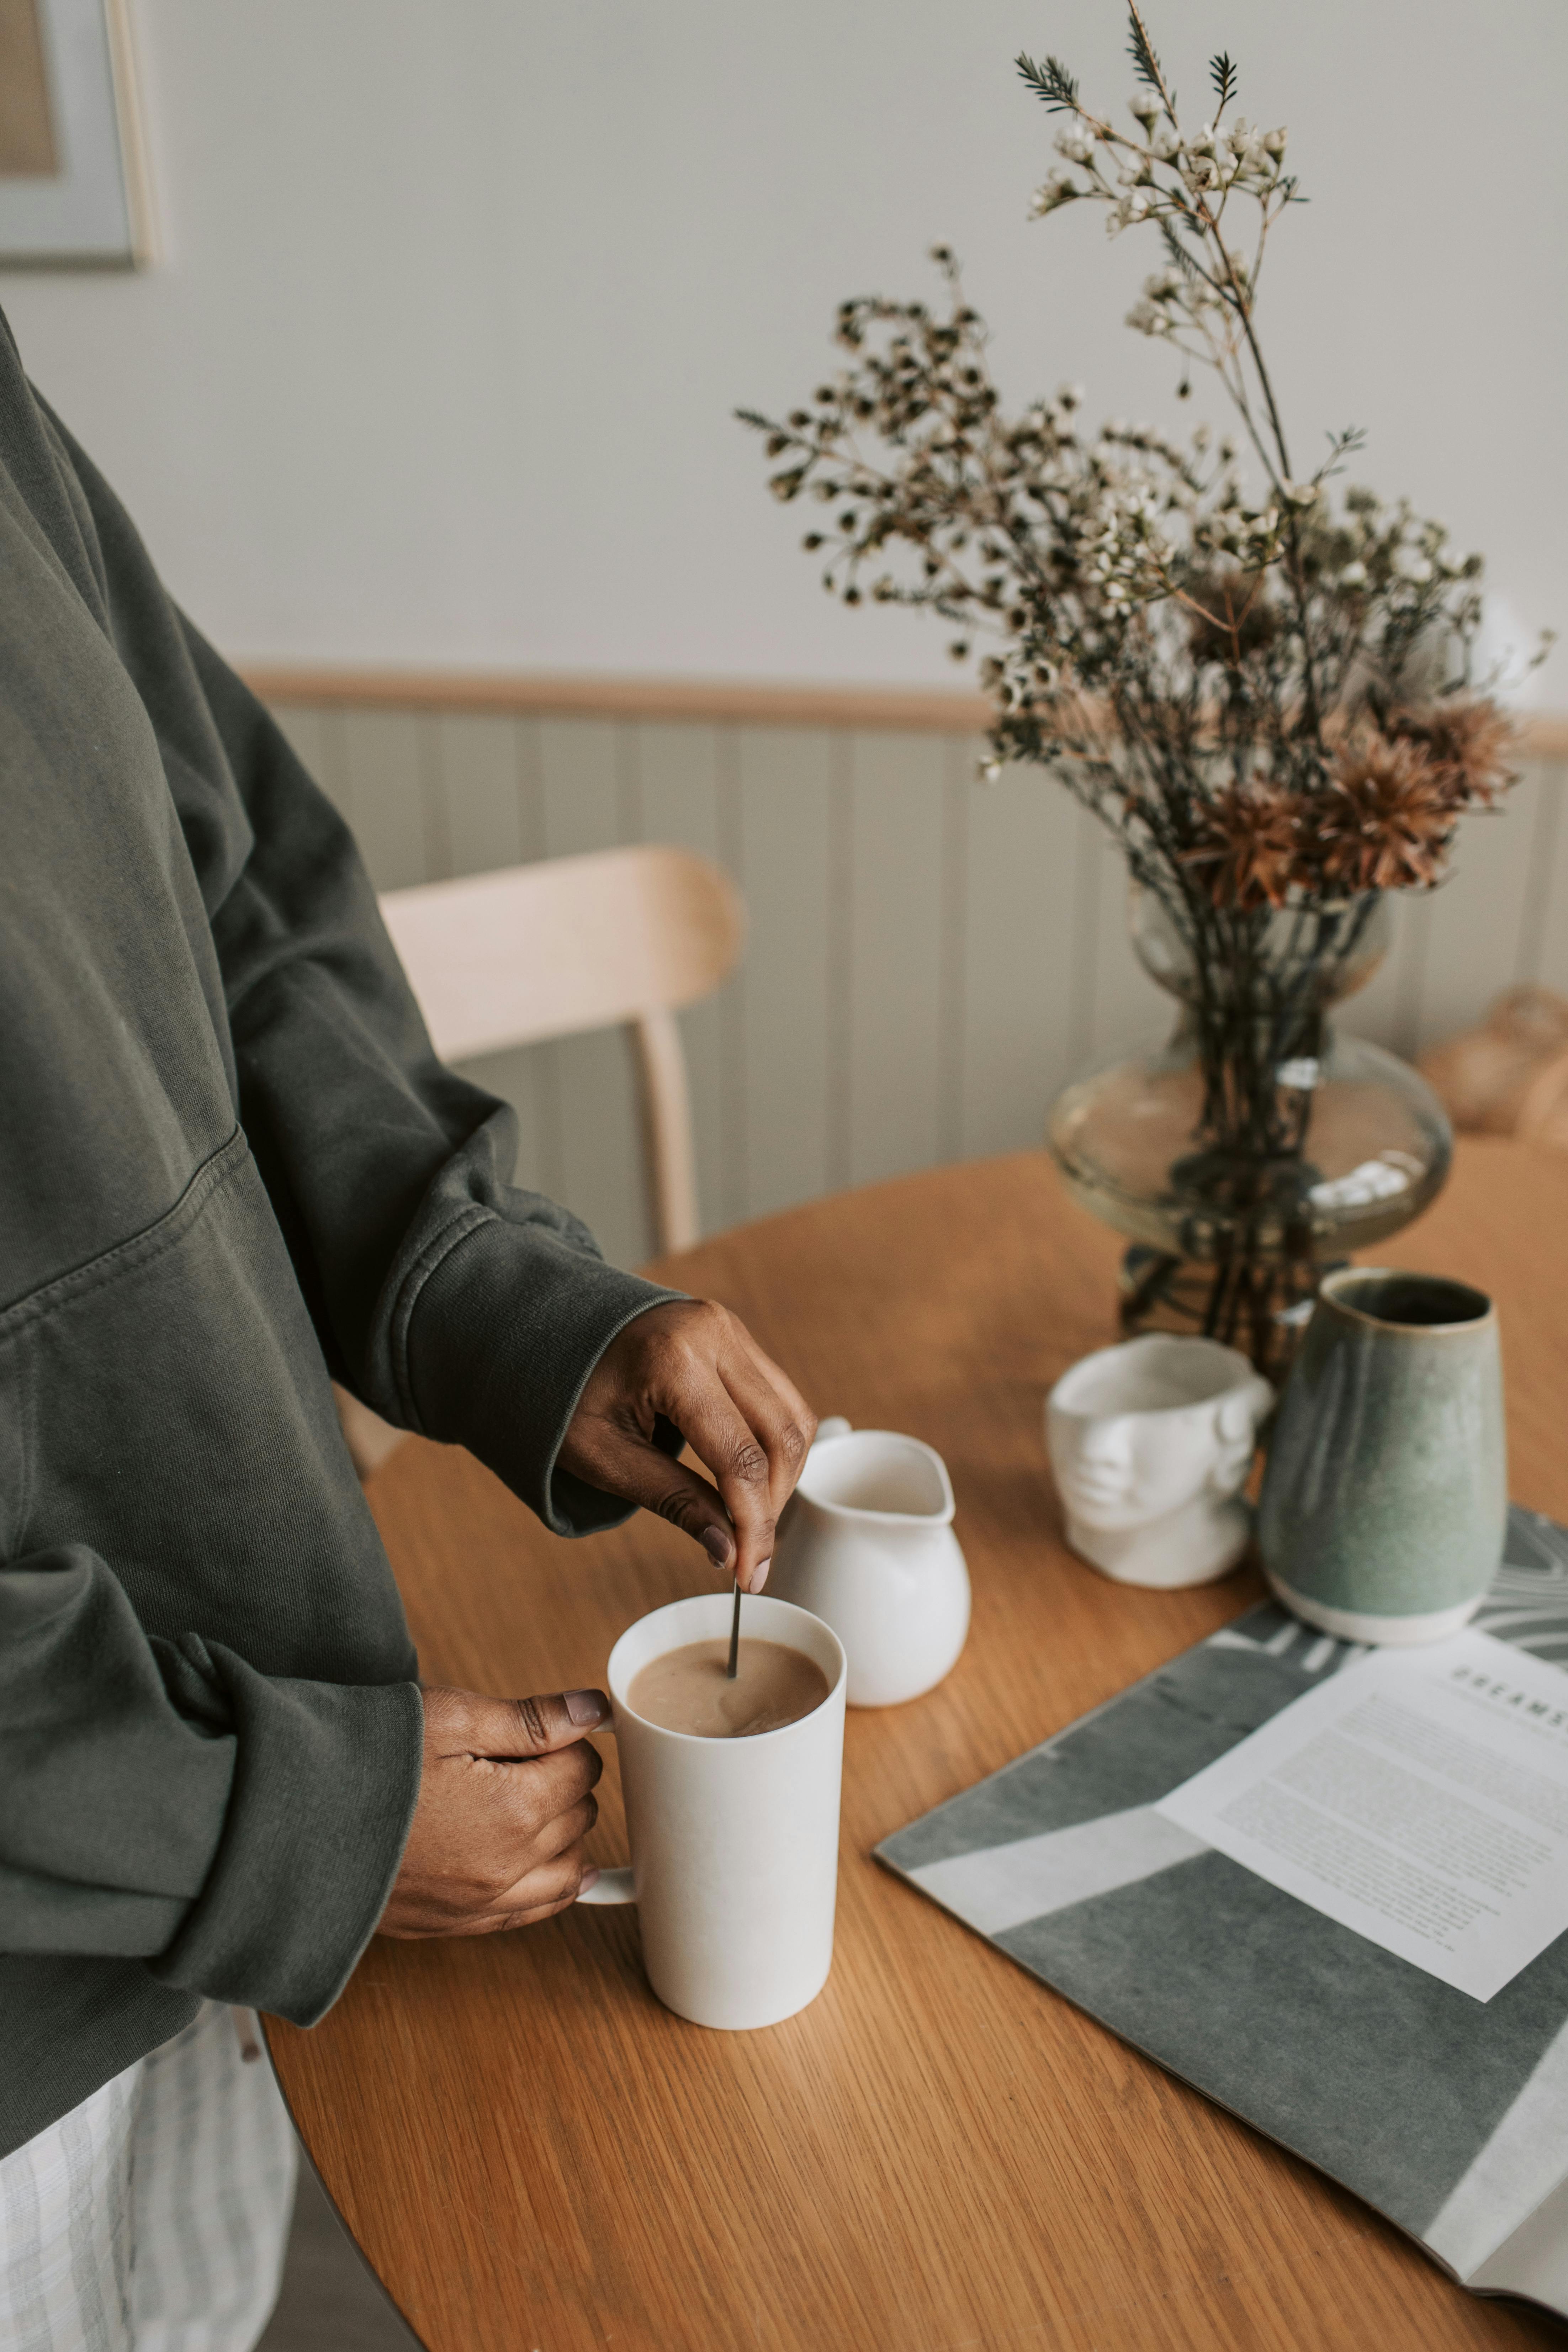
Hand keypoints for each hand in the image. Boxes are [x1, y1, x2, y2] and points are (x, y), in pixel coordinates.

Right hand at [379, 1685, 606, 1936]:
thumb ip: (531, 1720)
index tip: (537, 1730)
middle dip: (563, 1783)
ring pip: (565, 1874)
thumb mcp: (450, 1718)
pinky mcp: (448, 1925)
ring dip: (565, 1836)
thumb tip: (595, 1711)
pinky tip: (561, 1872)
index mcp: (513, 1810)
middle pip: (577, 1818)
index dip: (566, 1741)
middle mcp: (506, 1868)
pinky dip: (551, 1890)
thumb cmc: (365, 1759)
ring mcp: (476, 1905)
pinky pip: (528, 1915)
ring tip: (541, 1804)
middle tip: (520, 1758)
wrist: (286, 1821)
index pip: (581, 1769)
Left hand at [557, 1300, 814, 1592]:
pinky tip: (749, 1479)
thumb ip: (672, 1499)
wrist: (548, 1332)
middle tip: (752, 1555)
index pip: (739, 1459)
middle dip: (773, 1506)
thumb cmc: (564, 1395)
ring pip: (794, 1417)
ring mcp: (730, 1328)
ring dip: (783, 1477)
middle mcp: (713, 1333)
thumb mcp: (604, 1456)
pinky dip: (775, 1445)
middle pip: (782, 1436)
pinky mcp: (736, 1335)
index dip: (752, 1526)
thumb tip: (728, 1552)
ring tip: (750, 1519)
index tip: (748, 1576)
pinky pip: (781, 1398)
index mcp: (672, 1360)